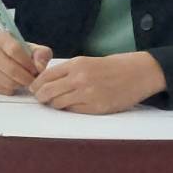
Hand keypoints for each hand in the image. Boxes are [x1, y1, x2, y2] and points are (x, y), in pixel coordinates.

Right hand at [0, 30, 51, 94]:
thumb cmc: (15, 51)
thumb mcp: (29, 47)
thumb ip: (41, 54)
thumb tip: (40, 67)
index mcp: (1, 38)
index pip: (14, 50)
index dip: (28, 63)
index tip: (35, 69)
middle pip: (10, 69)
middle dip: (26, 78)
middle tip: (32, 80)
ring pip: (5, 82)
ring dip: (19, 85)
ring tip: (23, 81)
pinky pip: (0, 89)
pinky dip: (10, 89)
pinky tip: (14, 84)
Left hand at [30, 52, 167, 114]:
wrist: (139, 73)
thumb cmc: (113, 67)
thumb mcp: (88, 62)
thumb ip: (68, 71)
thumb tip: (46, 82)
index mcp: (76, 64)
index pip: (46, 77)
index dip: (36, 85)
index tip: (34, 88)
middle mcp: (80, 78)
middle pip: (47, 92)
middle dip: (41, 97)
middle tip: (41, 99)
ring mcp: (88, 94)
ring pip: (58, 104)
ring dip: (55, 104)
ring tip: (59, 102)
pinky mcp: (97, 107)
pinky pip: (74, 111)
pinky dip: (70, 109)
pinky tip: (74, 105)